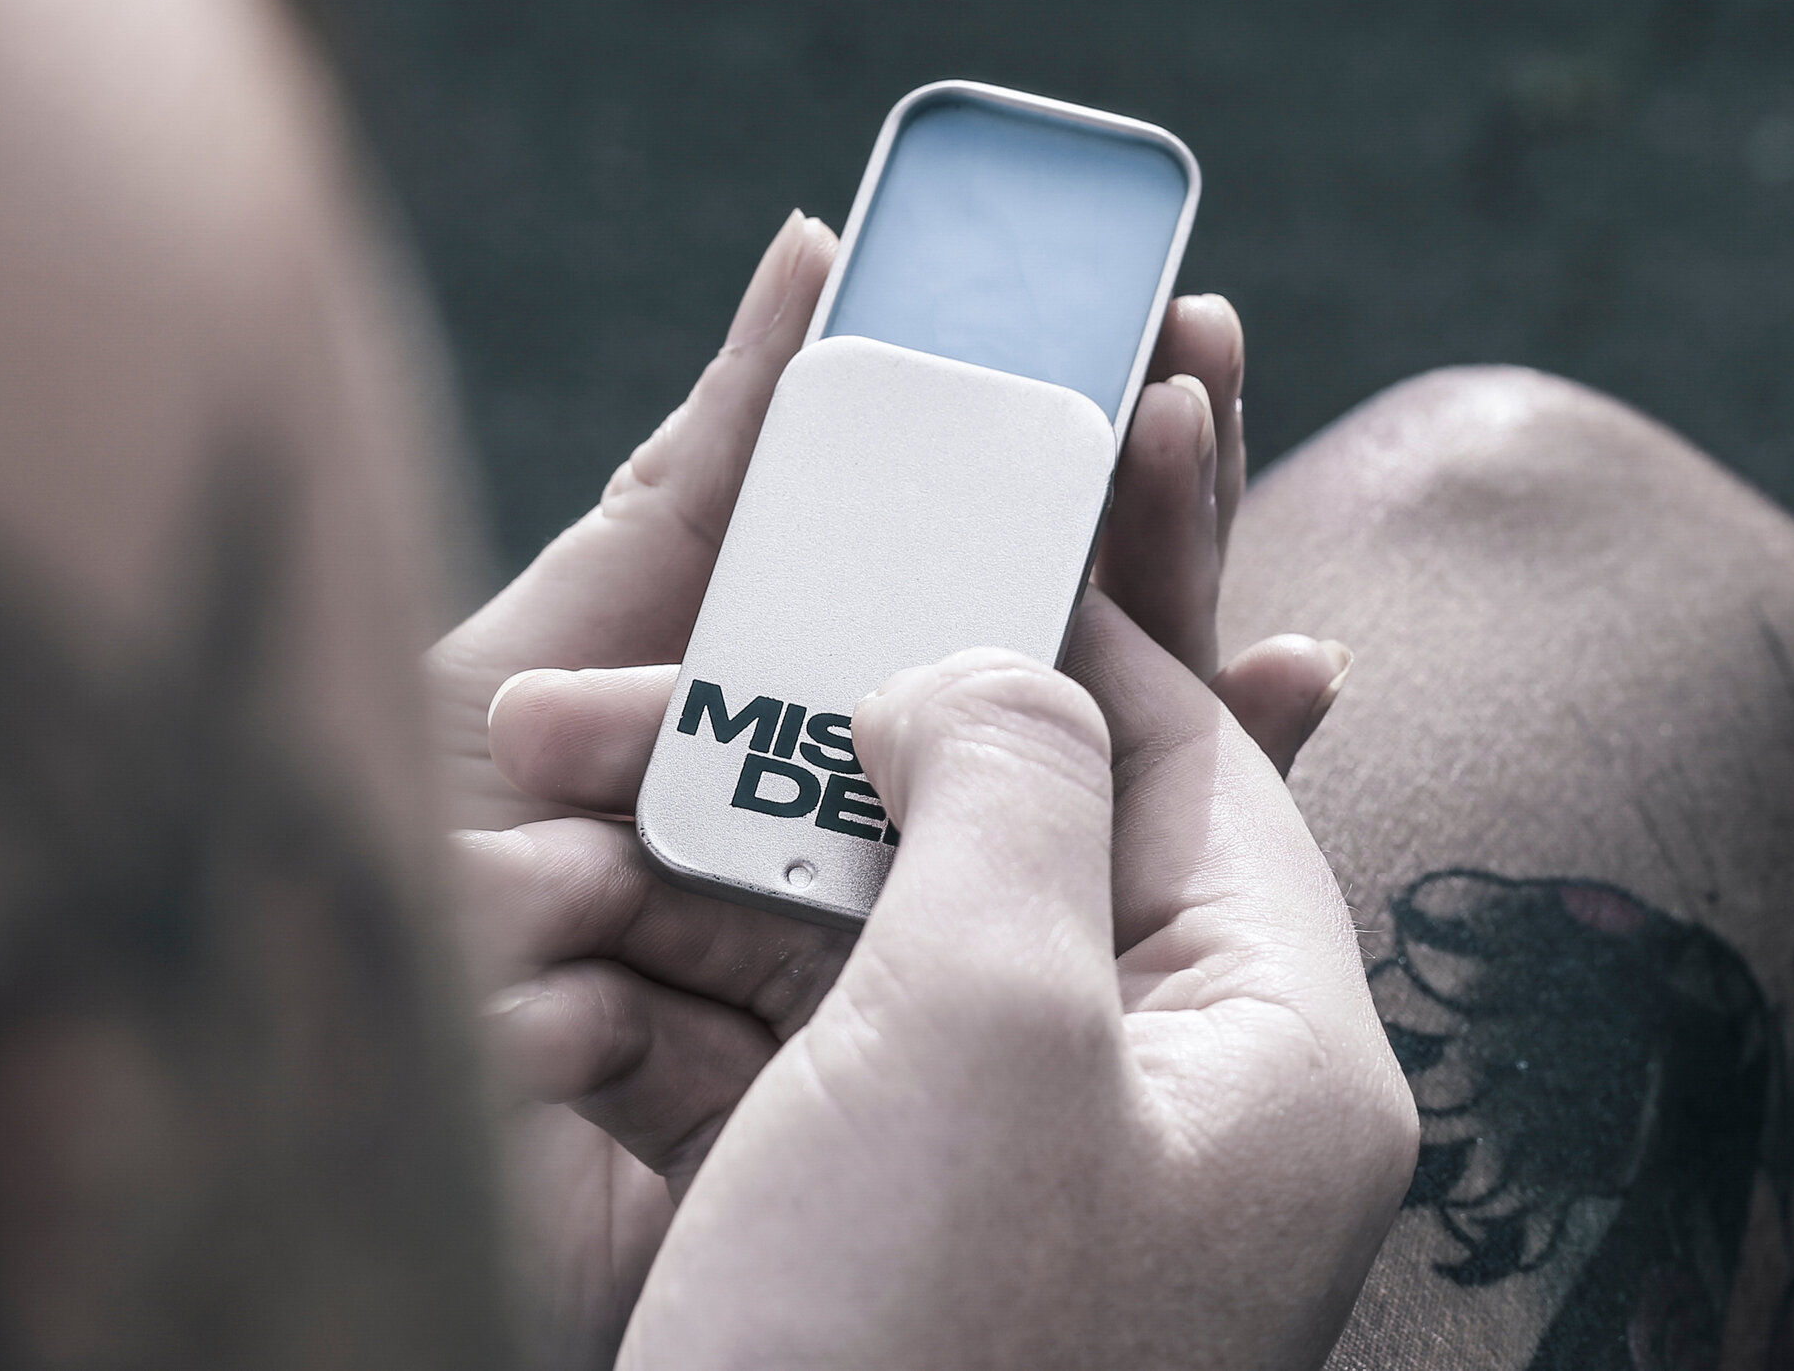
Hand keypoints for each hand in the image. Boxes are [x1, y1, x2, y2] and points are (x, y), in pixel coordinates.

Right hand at [430, 212, 1360, 1361]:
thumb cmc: (911, 1356)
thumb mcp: (989, 1021)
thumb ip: (1009, 780)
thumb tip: (982, 666)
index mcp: (1270, 1060)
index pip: (1191, 761)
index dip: (1060, 617)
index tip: (930, 509)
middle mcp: (1154, 1110)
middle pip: (996, 837)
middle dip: (812, 738)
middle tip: (667, 650)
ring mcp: (998, 1178)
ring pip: (854, 935)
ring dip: (695, 859)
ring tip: (523, 785)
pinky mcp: (863, 1229)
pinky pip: (775, 1048)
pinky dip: (664, 987)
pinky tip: (542, 949)